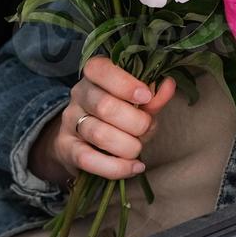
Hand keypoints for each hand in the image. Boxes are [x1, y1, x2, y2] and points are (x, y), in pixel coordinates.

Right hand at [29, 57, 176, 184]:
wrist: (86, 142)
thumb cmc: (119, 116)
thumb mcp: (138, 103)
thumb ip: (153, 97)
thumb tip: (168, 85)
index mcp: (95, 75)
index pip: (101, 69)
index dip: (125, 84)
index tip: (146, 96)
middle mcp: (79, 95)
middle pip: (104, 106)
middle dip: (135, 122)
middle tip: (145, 128)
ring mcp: (70, 122)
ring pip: (99, 134)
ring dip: (128, 146)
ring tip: (137, 149)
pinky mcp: (67, 148)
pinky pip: (89, 160)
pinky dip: (116, 167)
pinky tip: (135, 167)